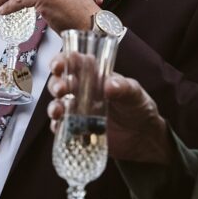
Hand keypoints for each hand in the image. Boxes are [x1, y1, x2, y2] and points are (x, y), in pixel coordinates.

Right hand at [47, 52, 173, 163]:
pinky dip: (58, 127)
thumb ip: (124, 87)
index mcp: (94, 75)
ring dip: (54, 106)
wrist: (143, 138)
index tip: (59, 66)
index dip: (62, 61)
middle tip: (61, 90)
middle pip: (60, 82)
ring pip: (58, 104)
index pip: (74, 62)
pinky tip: (60, 128)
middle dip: (56, 84)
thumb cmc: (139, 108)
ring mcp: (78, 110)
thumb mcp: (136, 94)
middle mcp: (82, 90)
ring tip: (58, 111)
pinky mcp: (77, 128)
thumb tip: (109, 84)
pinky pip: (62, 126)